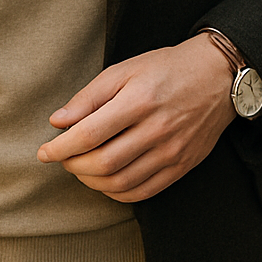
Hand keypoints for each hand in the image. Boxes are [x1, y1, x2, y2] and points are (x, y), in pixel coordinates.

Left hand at [37, 34, 235, 202]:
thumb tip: (57, 122)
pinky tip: (105, 180)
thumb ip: (89, 97)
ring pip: (121, 182)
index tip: (44, 153)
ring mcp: (172, 151)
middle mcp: (157, 129)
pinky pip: (143, 192)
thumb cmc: (166, 69)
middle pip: (103, 163)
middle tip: (63, 158)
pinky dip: (117, 192)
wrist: (217, 76)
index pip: (89, 134)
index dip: (60, 148)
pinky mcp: (182, 166)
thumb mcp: (124, 70)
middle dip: (73, 166)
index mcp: (138, 100)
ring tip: (81, 168)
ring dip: (91, 182)